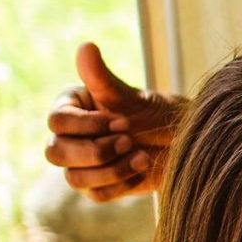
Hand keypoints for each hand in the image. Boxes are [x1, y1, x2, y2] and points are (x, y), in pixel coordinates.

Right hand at [46, 42, 179, 201]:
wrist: (185, 145)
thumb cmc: (158, 115)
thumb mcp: (133, 98)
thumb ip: (104, 79)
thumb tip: (85, 46)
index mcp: (73, 108)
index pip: (57, 122)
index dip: (87, 126)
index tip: (122, 122)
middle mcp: (71, 137)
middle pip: (56, 152)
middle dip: (95, 151)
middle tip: (129, 141)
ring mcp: (81, 164)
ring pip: (74, 178)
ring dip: (111, 169)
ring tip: (142, 157)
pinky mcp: (97, 187)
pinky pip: (96, 194)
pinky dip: (122, 183)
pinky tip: (142, 169)